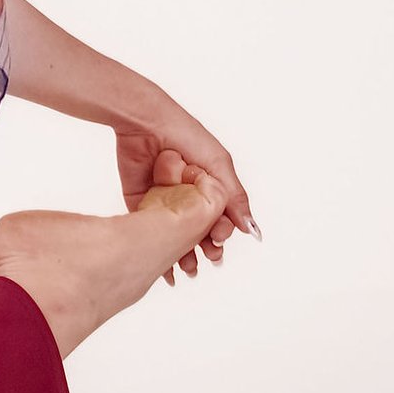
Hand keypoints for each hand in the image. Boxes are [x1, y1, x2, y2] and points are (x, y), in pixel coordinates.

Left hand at [113, 105, 260, 286]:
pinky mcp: (141, 203)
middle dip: (206, 248)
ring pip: (177, 236)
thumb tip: (252, 229)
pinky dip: (159, 252)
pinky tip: (166, 270)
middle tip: (208, 258)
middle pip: (200, 231)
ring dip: (185, 255)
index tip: (218, 239)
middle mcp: (189, 195)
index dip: (222, 232)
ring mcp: (165, 201)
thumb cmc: (185, 135)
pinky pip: (151, 232)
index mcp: (210, 186)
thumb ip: (234, 197)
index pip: (221, 218)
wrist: (144, 123)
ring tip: (187, 268)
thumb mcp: (218, 165)